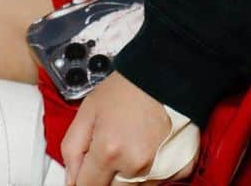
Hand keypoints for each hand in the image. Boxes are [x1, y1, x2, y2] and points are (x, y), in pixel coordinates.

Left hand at [61, 73, 192, 185]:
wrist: (165, 75)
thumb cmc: (127, 89)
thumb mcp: (88, 109)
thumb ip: (72, 147)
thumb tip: (71, 180)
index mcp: (109, 150)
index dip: (83, 180)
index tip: (86, 172)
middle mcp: (134, 165)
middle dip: (107, 175)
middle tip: (112, 148)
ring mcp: (159, 170)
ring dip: (128, 174)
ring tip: (131, 144)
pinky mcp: (179, 171)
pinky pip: (157, 181)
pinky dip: (150, 171)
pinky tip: (149, 147)